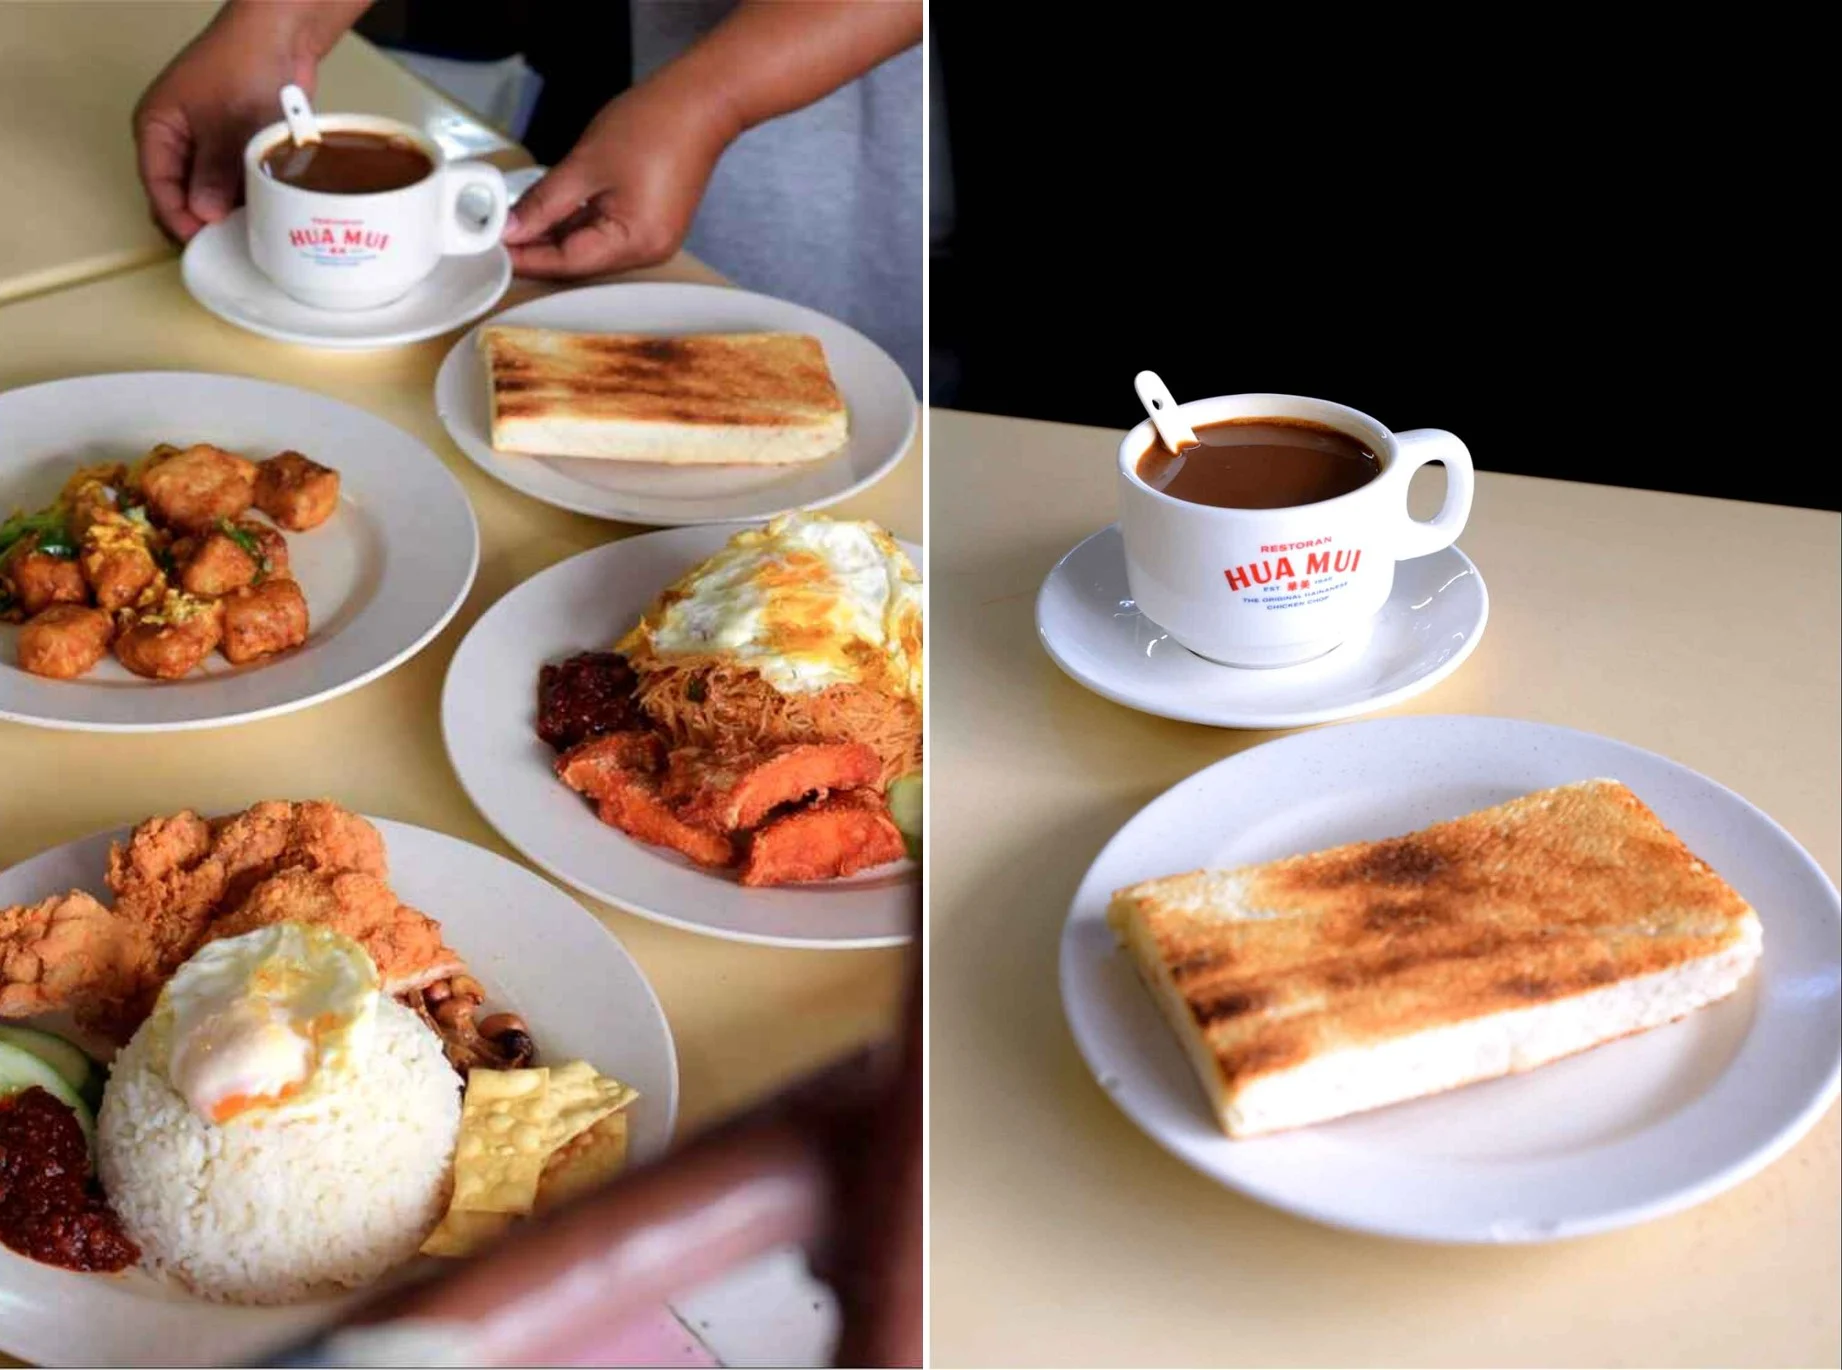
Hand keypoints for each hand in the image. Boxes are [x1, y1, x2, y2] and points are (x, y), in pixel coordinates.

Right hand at [131, 2, 365, 241]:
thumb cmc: (246, 64)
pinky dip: (241, 202)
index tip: (206, 245)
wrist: (282, 38)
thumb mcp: (230, 122)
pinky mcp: (231, 149)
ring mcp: (204, 146)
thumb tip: (204, 213)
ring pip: (206, 194)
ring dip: (224, 215)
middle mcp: (175, 141)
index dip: (179, 219)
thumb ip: (215, 169)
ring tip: (248, 237)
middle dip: (200, 222)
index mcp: (157, 128)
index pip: (157, 187)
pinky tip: (260, 219)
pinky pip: (230, 185)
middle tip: (229, 247)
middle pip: (177, 196)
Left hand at [500, 79, 738, 278]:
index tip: (493, 249)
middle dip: (540, 249)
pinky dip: (580, 226)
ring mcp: (654, 239)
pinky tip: (553, 214)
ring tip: (519, 222)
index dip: (528, 258)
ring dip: (558, 237)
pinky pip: (609, 234)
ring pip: (593, 249)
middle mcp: (649, 252)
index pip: (568, 263)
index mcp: (634, 243)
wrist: (701, 102)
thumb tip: (511, 229)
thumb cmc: (651, 126)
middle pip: (582, 262)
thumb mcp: (584, 165)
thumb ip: (544, 203)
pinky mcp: (654, 223)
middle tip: (497, 235)